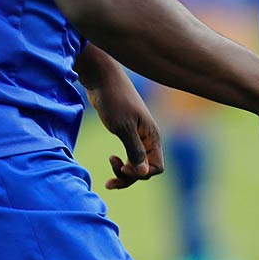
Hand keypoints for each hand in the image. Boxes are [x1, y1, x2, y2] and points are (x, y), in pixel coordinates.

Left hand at [85, 63, 164, 189]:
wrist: (101, 79)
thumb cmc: (113, 100)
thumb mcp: (123, 127)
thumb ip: (134, 150)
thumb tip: (144, 173)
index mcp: (151, 136)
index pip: (157, 167)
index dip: (141, 173)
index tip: (123, 167)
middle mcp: (147, 138)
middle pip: (145, 169)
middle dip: (129, 177)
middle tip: (110, 180)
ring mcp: (137, 136)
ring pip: (136, 164)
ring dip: (123, 172)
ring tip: (108, 171)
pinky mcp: (126, 132)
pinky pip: (128, 155)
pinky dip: (120, 163)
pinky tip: (111, 159)